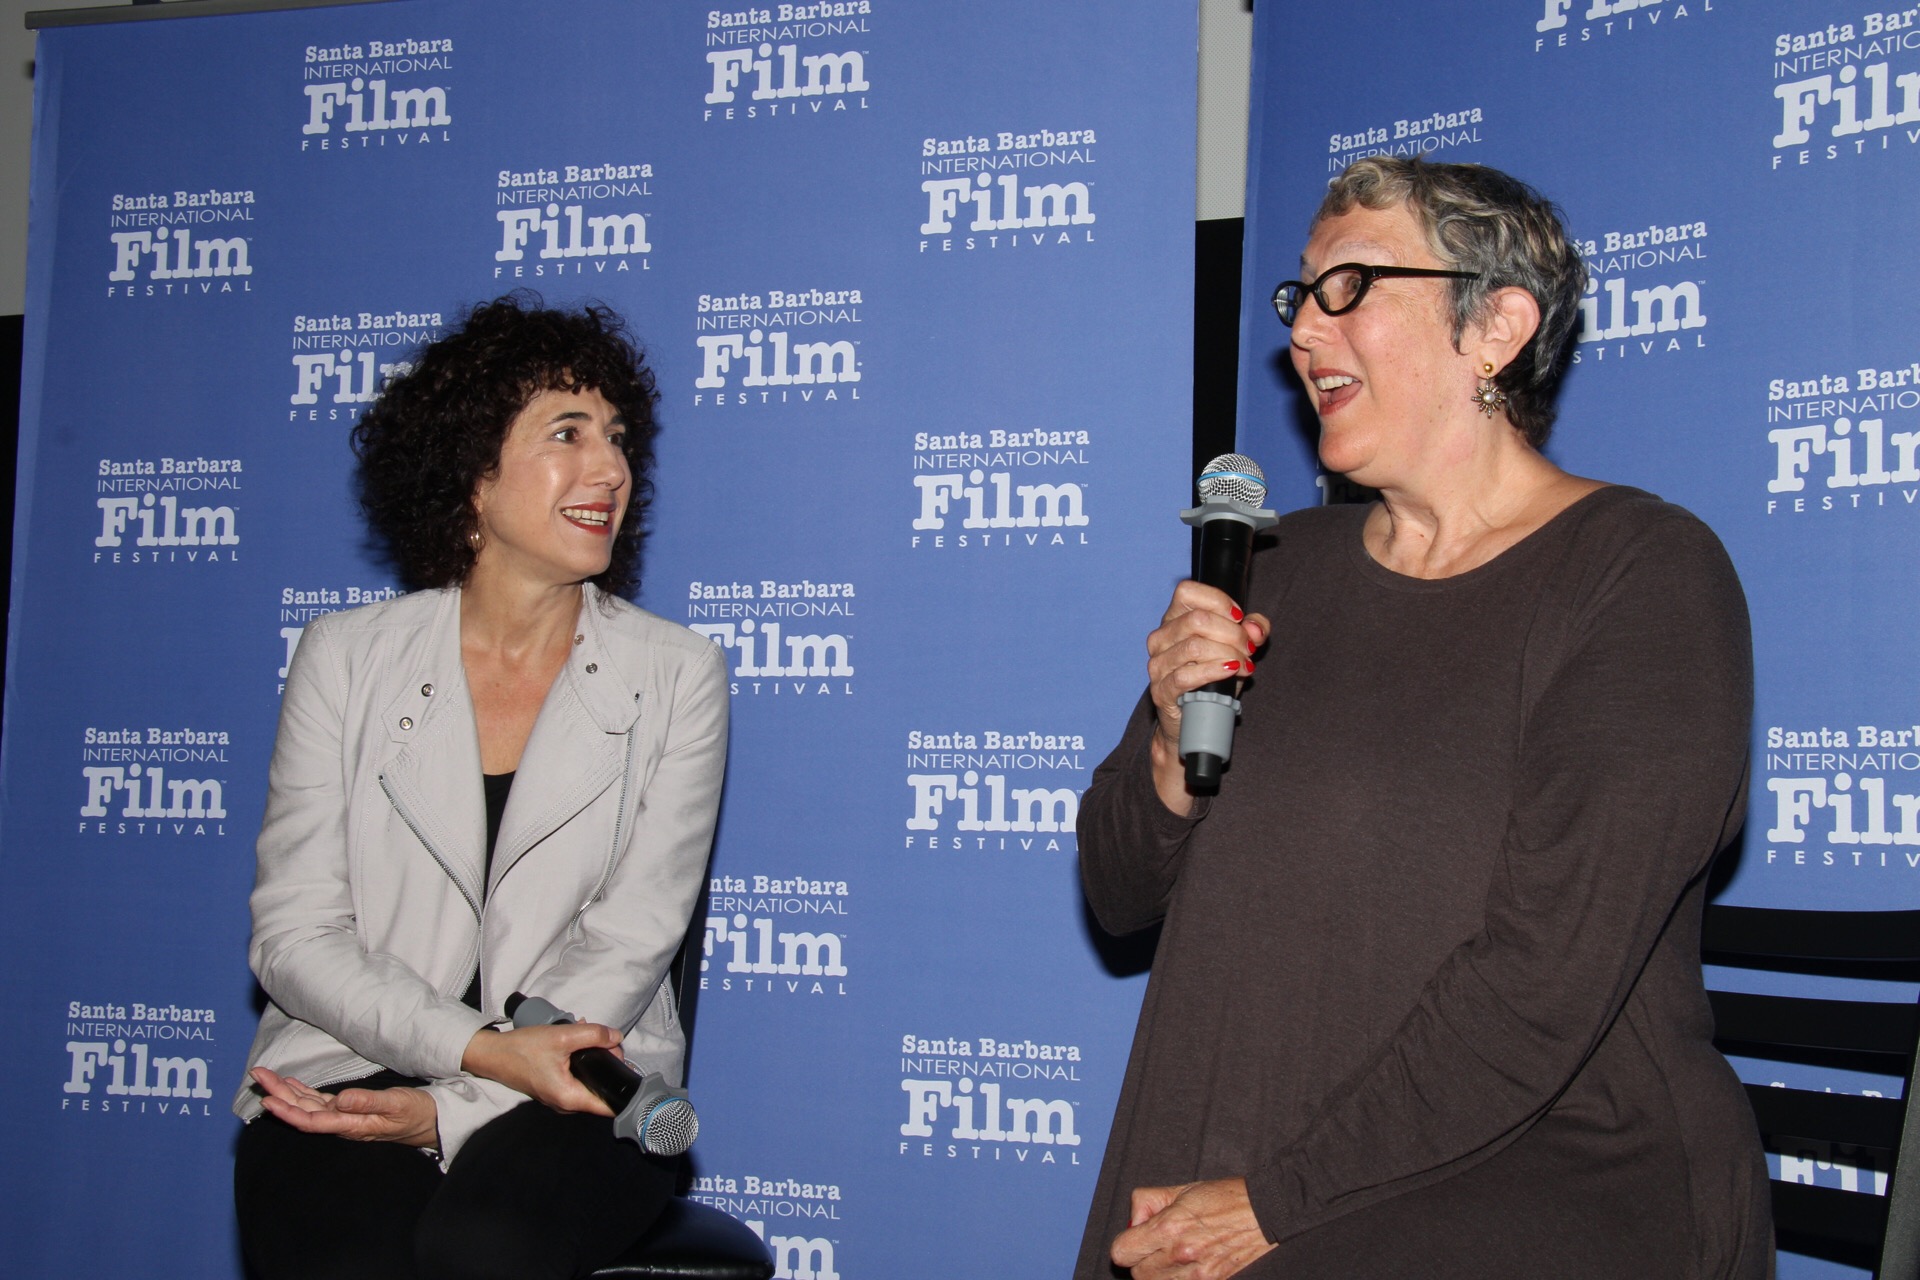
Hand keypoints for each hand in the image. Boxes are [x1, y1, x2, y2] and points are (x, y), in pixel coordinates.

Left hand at [251, 1066, 438, 1147]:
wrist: (432, 1122)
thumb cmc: (416, 1114)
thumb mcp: (397, 1105)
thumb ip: (369, 1103)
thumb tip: (340, 1099)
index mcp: (351, 1125)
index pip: (311, 1120)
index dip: (287, 1111)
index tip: (268, 1098)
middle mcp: (342, 1123)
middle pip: (302, 1111)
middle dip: (278, 1094)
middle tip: (258, 1074)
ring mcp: (344, 1116)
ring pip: (308, 1105)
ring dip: (286, 1092)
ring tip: (266, 1076)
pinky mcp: (350, 1109)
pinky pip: (319, 1102)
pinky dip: (303, 1092)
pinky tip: (292, 1084)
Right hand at [460, 1021, 624, 1115]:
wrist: (492, 1054)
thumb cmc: (523, 1049)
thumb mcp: (562, 1037)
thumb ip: (593, 1036)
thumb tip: (617, 1038)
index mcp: (570, 1098)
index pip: (609, 1105)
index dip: (624, 1088)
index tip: (632, 1070)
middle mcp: (566, 1104)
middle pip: (601, 1088)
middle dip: (608, 1064)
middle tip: (607, 1041)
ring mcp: (559, 1098)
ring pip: (589, 1081)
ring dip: (594, 1059)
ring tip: (593, 1038)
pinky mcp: (553, 1088)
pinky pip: (577, 1078)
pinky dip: (581, 1062)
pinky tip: (578, 1042)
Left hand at [1110, 1178, 1274, 1279]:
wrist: (1264, 1214)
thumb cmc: (1225, 1198)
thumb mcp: (1181, 1189)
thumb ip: (1147, 1202)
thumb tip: (1132, 1223)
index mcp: (1169, 1227)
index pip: (1122, 1252)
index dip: (1127, 1244)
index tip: (1137, 1239)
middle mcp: (1181, 1254)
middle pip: (1138, 1274)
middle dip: (1143, 1260)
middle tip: (1159, 1247)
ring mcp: (1198, 1274)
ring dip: (1161, 1273)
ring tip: (1176, 1256)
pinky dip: (1180, 1279)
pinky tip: (1189, 1266)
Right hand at [1146, 582, 1269, 809]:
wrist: (1193, 720)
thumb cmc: (1213, 678)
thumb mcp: (1238, 648)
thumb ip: (1253, 630)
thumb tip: (1254, 627)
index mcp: (1174, 620)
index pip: (1186, 592)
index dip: (1218, 600)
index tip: (1239, 617)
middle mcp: (1161, 638)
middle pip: (1197, 620)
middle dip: (1232, 633)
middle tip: (1249, 649)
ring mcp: (1157, 665)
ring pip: (1194, 647)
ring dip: (1228, 654)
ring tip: (1244, 664)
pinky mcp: (1161, 690)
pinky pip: (1186, 675)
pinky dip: (1215, 671)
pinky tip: (1231, 671)